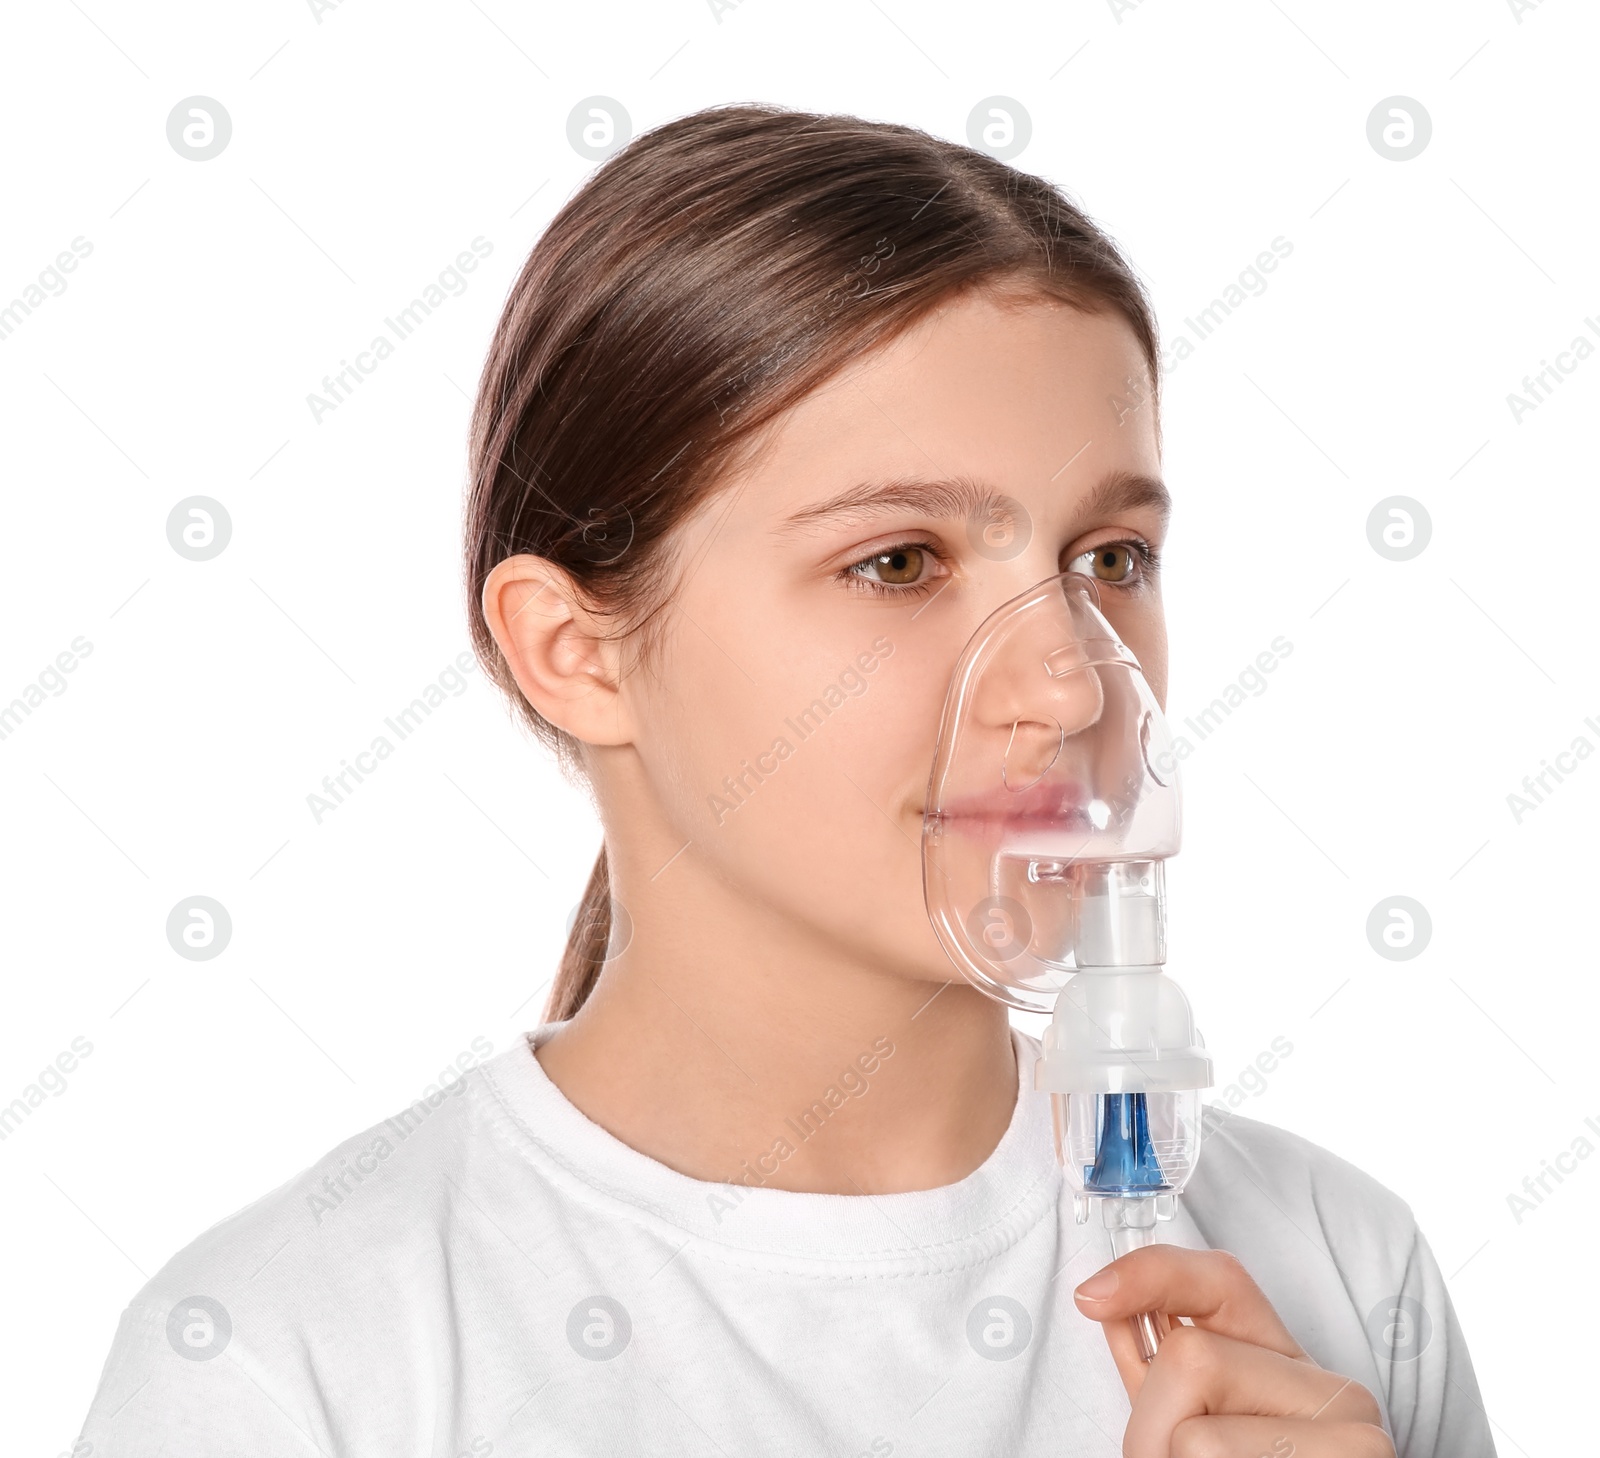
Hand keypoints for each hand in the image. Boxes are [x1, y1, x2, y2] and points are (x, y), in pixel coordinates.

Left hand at [1073, 1245, 1395, 1456]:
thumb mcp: (1202, 1428)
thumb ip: (1158, 1373)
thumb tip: (1104, 1304)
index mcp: (1292, 1368)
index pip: (1221, 1281)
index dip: (1150, 1274)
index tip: (1092, 1297)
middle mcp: (1338, 1393)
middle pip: (1190, 1360)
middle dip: (1153, 1427)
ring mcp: (1357, 1441)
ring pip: (1197, 1436)